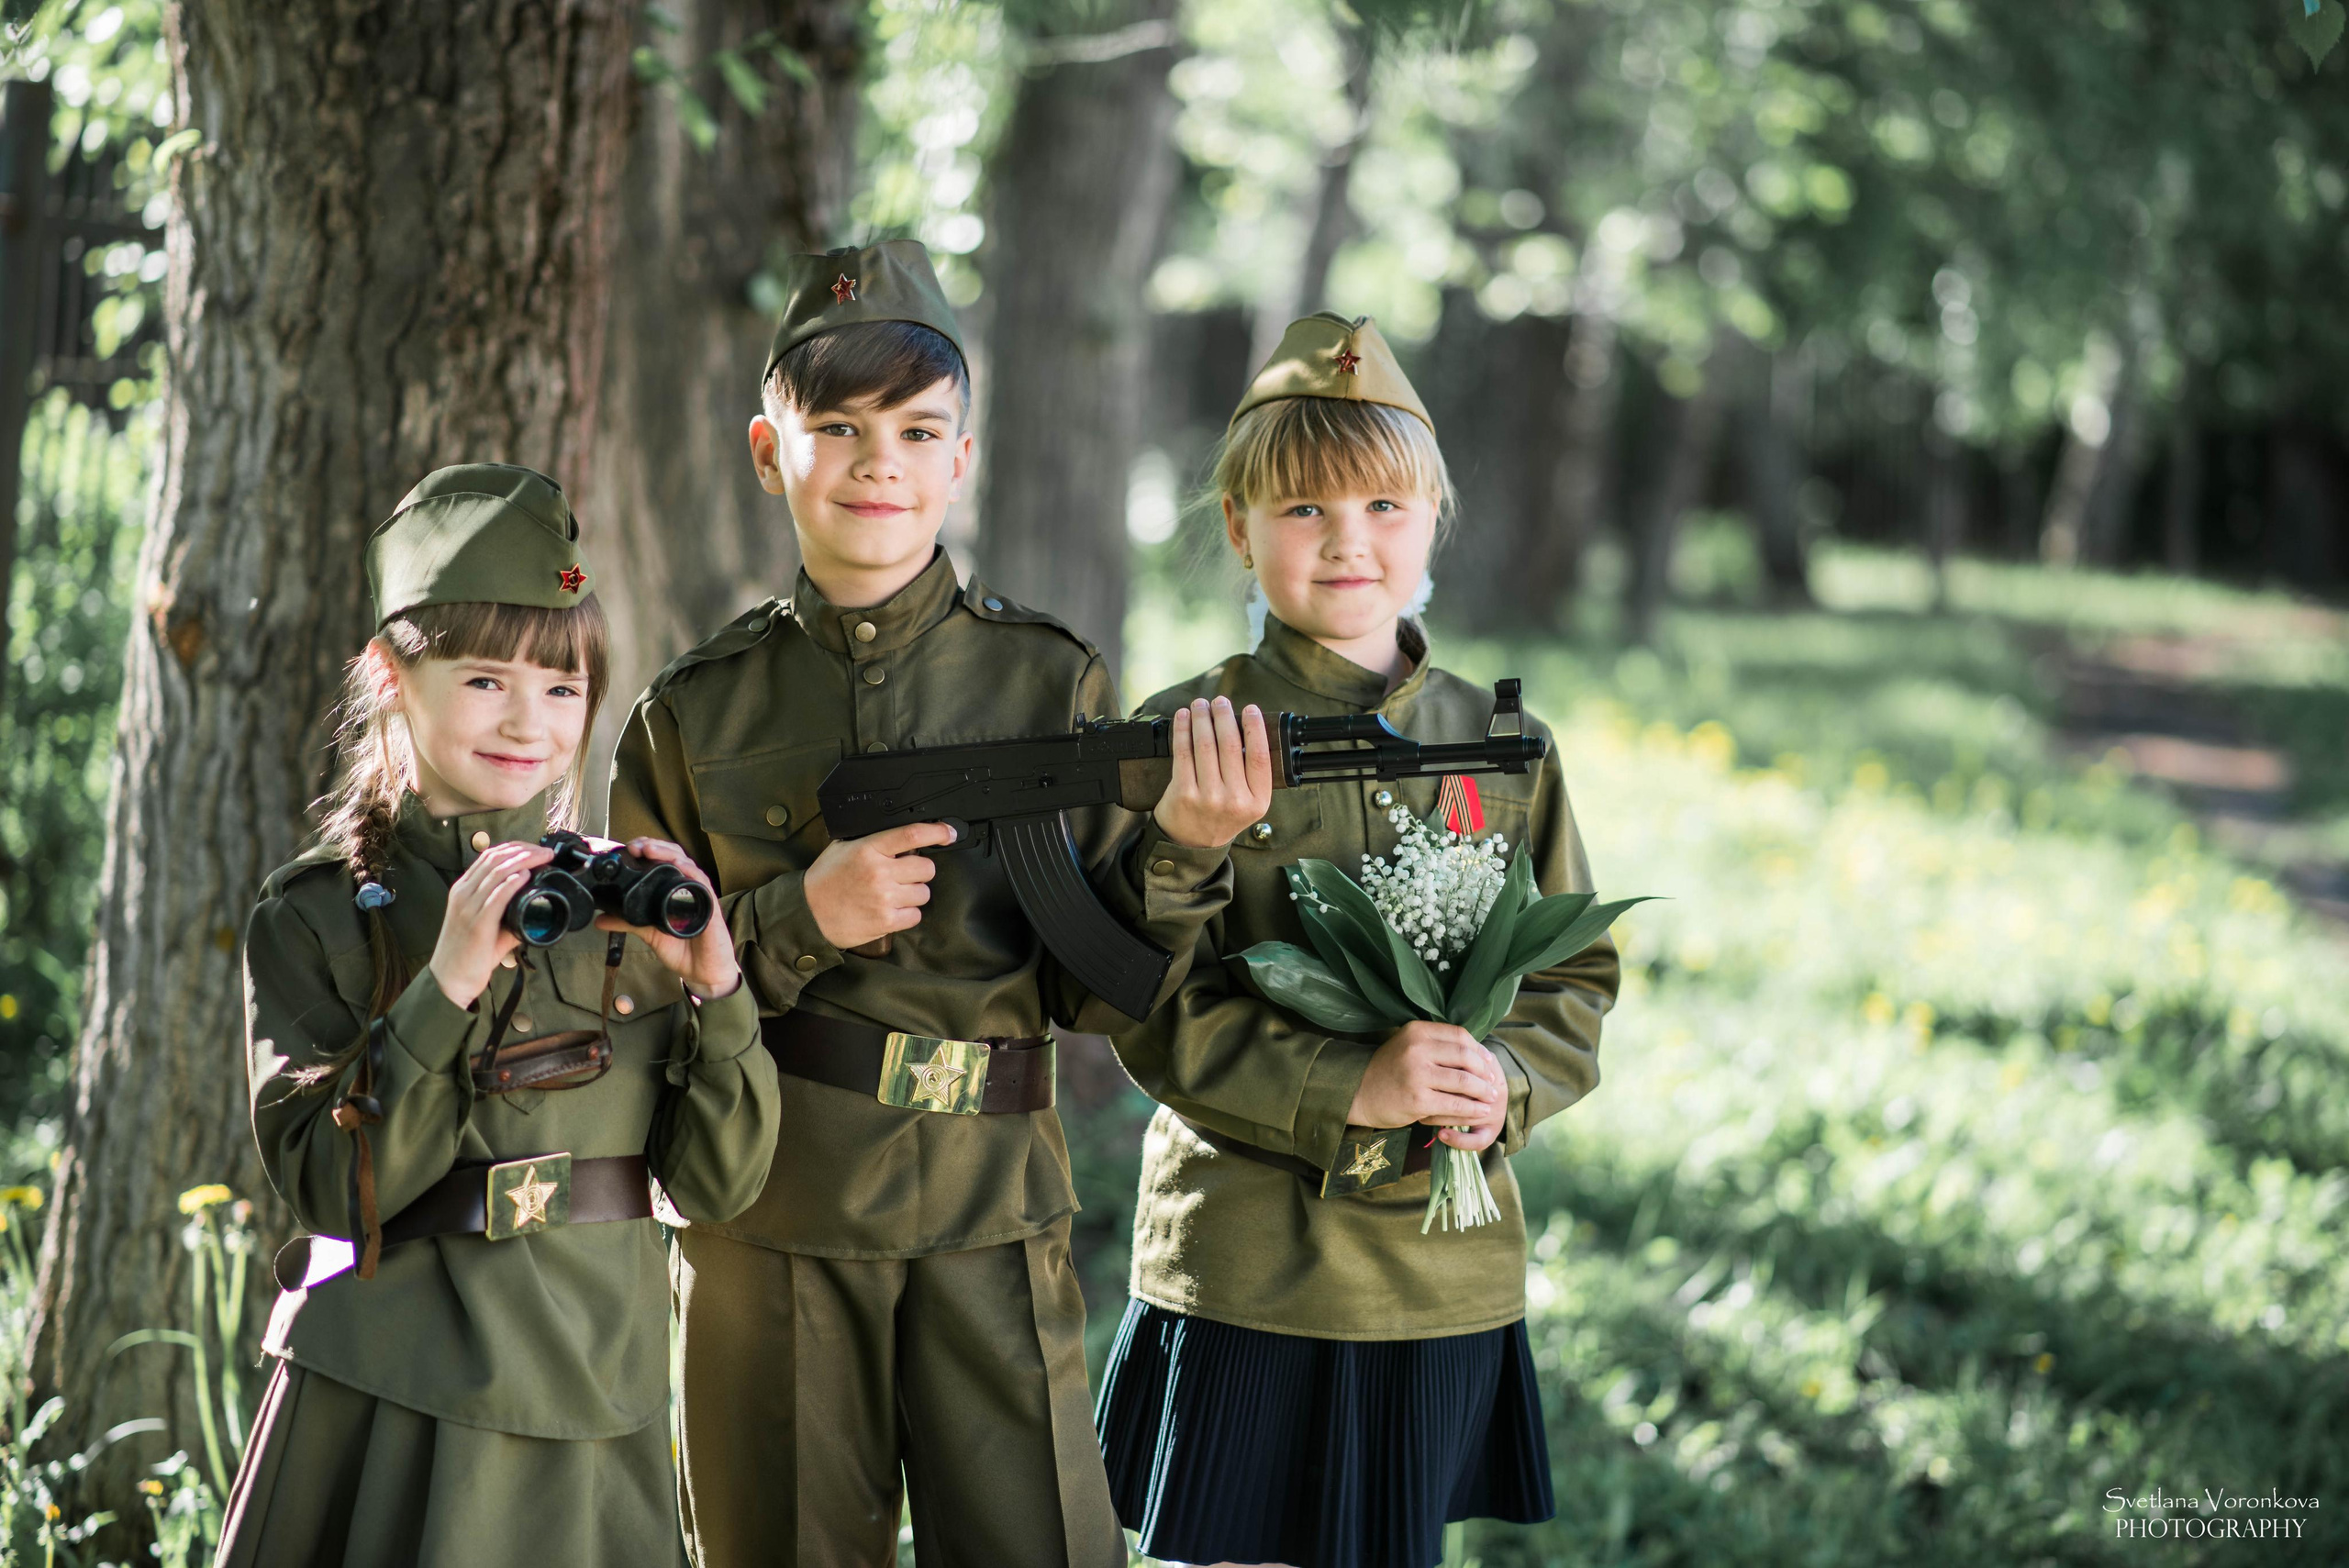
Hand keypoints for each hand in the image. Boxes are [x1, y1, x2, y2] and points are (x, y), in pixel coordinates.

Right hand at [428, 841, 554, 1008]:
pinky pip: (496, 895)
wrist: (449, 979)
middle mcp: (463, 893)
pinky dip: (513, 882)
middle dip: (524, 850)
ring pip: (497, 872)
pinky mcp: (477, 923)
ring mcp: (468, 907)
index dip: (514, 847)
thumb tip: (535, 908)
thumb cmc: (468, 953)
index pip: (488, 856)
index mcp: (463, 889)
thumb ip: (507, 913)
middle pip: (495, 858)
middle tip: (546, 852)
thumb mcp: (485, 925)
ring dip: (525, 861)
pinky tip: (526, 876)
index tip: (536, 849)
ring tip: (544, 858)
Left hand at [591, 838, 740, 998]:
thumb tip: (600, 919)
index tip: (629, 848)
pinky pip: (703, 885)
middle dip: (655, 845)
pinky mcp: (710, 907)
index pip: (663, 861)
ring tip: (650, 849)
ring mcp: (700, 896)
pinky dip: (692, 873)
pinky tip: (681, 865)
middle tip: (635, 846)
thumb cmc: (683, 950)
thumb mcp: (650, 933)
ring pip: (688, 864)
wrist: (702, 972)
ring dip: (668, 854)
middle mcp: (688, 888)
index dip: (648, 849)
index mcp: (675, 890)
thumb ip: (627, 923)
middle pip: (675, 856)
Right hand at [803, 821, 955, 949]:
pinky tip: (891, 909)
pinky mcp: (886, 921)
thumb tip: (901, 835)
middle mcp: (879, 872)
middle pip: (926, 868)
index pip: (912, 835)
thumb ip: (871, 839)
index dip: (936, 832)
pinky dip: (907, 914)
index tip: (948, 832)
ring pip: (924, 893)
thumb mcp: (843, 848)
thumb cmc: (826, 880)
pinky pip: (915, 915)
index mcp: (868, 849)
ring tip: (893, 894)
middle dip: (919, 871)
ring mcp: (884, 898)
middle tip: (904, 875)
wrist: (808, 913)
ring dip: (914, 894)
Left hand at [1151, 695, 1274, 848]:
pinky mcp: (1184, 793)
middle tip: (1220, 701)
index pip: (1259, 757)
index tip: (1250, 709)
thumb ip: (1249, 774)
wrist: (1190, 844)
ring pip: (1206, 746)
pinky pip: (1184, 753)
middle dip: (1223, 716)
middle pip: (1230, 746)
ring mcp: (1208, 798)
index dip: (1255, 728)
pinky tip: (1184, 718)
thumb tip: (1243, 728)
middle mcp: (1235, 800)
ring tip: (1200, 705)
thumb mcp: (1246, 804)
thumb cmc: (1220, 817)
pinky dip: (1183, 730)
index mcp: (1257, 802)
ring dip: (1202, 718)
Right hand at [1346, 1021, 1506, 1132]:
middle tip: (1493, 1082)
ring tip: (1491, 1097)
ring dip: (1482, 1091)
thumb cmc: (1388, 1070)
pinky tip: (1480, 1112)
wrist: (1359, 1093)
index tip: (1488, 1061)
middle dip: (1484, 1071)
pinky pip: (1454, 1104)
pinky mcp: (1418, 1101)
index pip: (1459, 1035)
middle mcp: (1416, 1049)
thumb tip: (1478, 1053)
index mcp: (1416, 1031)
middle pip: (1465, 1057)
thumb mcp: (1408, 1045)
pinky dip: (1472, 1109)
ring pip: (1463, 1081)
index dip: (1479, 1050)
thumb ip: (1436, 1045)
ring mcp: (1417, 1075)